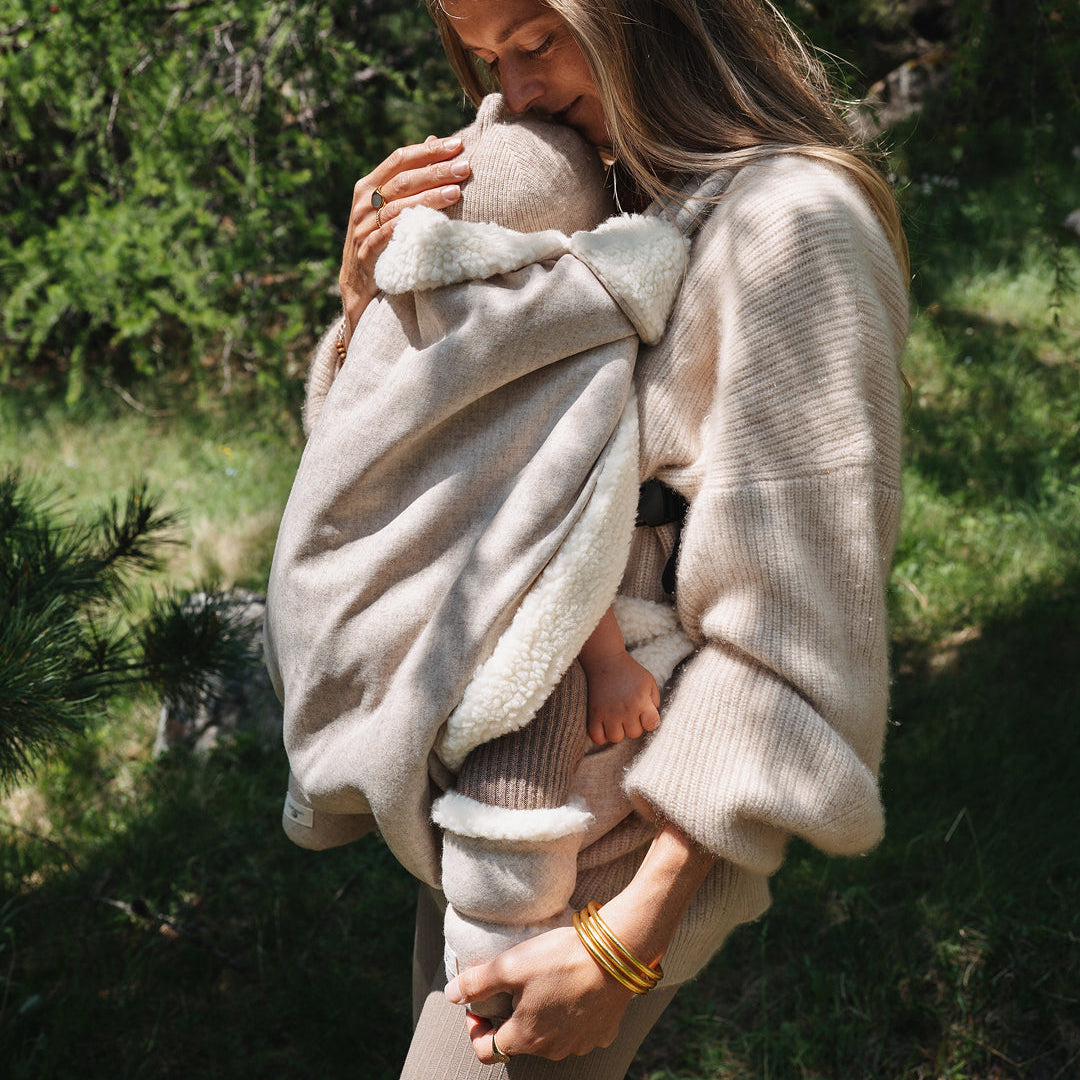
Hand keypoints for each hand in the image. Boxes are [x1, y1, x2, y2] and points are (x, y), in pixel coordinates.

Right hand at [339, 136, 470, 343]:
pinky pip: (388, 236)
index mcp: (369, 185)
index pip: (400, 159)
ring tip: (456, 193)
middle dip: (436, 171)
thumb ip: (409, 175)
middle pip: (403, 180)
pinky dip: (409, 226)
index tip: (457, 145)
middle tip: (465, 168)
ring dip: (429, 198)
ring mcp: (362, 227)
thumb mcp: (391, 204)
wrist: (358, 283)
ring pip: (399, 206)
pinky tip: (431, 221)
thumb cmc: (381, 238)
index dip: (428, 151)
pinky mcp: (366, 252)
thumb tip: (434, 139)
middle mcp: (363, 202)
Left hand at [446, 925, 636, 1062]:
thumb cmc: (559, 959)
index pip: (487, 1051)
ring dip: (539, 1017)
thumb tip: (450, 995)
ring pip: (548, 1037)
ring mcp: (579, 1044)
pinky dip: (568, 1015)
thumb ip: (476, 982)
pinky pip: (577, 1030)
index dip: (475, 1028)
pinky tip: (570, 990)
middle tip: (511, 987)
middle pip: (519, 1042)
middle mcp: (551, 1050)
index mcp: (525, 1037)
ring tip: (541, 984)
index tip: (477, 1005)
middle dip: (509, 1018)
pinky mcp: (601, 1033)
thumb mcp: (510, 965)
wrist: (614, 955)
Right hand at [584, 651, 660, 745]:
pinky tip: (605, 726)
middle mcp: (625, 709)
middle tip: (630, 712)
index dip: (650, 720)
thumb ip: (655, 700)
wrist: (605, 660)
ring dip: (618, 731)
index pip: (652, 724)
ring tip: (618, 720)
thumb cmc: (630, 672)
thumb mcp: (649, 681)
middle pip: (634, 733)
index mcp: (641, 700)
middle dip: (634, 724)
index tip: (645, 713)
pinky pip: (597, 738)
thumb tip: (652, 719)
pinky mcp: (593, 714)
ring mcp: (608, 713)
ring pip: (616, 738)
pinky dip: (601, 736)